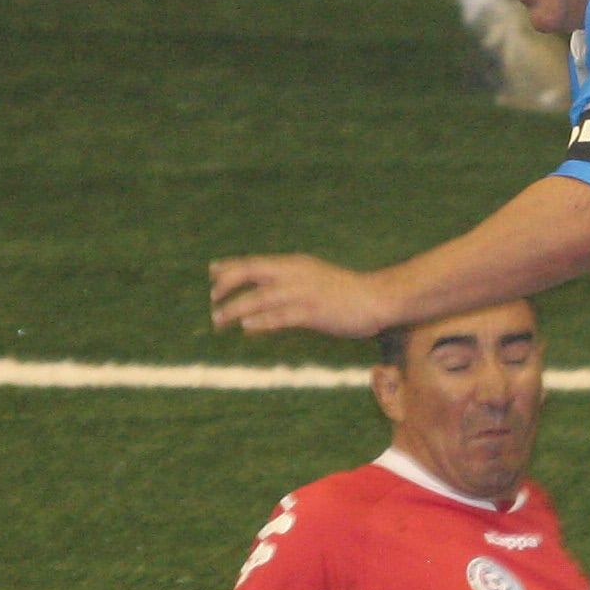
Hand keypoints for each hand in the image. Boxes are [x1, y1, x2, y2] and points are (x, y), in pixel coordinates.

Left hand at [209, 255, 393, 338]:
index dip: (231, 267)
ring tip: (218, 319)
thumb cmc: (346, 294)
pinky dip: (262, 320)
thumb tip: (261, 307)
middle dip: (227, 284)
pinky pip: (282, 316)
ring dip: (235, 308)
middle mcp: (294, 274)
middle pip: (251, 272)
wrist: (378, 298)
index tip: (211, 273)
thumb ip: (288, 289)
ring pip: (260, 297)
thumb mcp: (314, 282)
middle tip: (211, 299)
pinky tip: (246, 326)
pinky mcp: (313, 312)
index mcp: (294, 264)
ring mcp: (303, 292)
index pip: (254, 262)